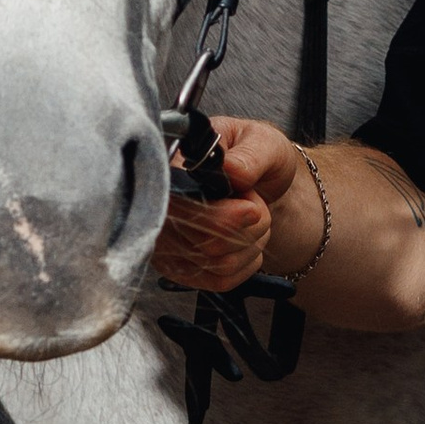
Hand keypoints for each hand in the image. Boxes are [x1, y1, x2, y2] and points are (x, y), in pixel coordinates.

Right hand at [153, 116, 301, 292]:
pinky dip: (247, 264)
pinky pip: (220, 280)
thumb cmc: (256, 157)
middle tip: (255, 205)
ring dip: (252, 244)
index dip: (219, 218)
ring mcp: (166, 241)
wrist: (263, 183)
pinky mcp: (180, 266)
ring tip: (253, 220)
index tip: (252, 208)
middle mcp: (161, 208)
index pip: (179, 209)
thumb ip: (250, 155)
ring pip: (218, 264)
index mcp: (173, 168)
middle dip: (248, 228)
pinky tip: (247, 242)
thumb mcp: (262, 142)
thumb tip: (230, 171)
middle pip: (205, 245)